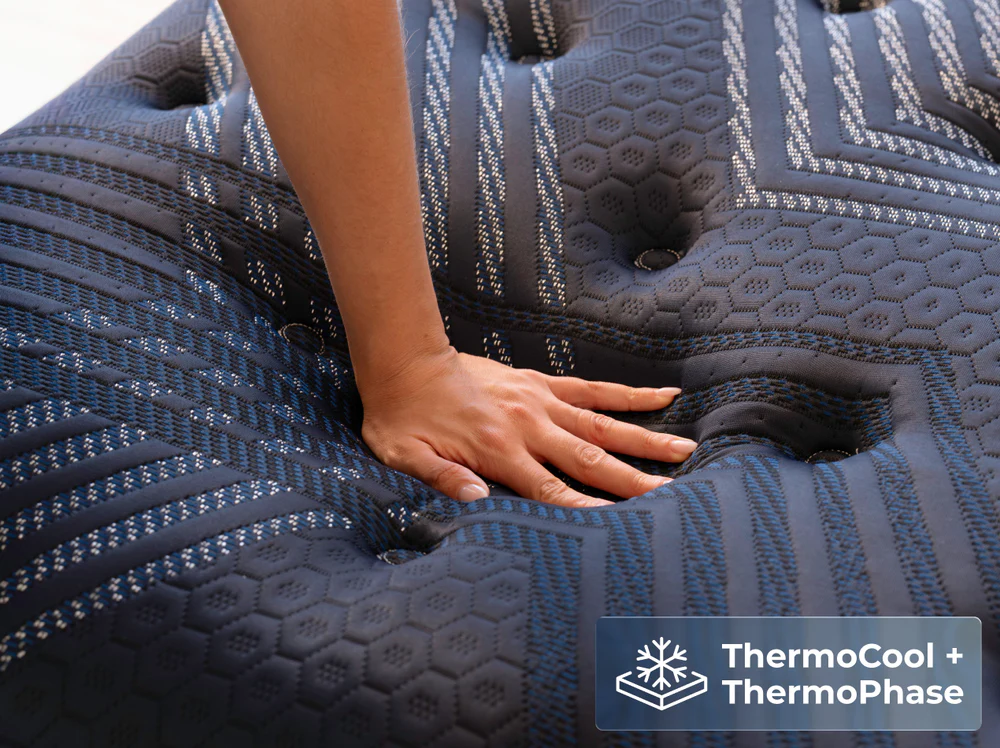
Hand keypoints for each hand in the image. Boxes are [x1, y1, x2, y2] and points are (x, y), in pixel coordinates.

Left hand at [358, 347, 696, 507]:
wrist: (405, 360)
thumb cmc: (403, 417)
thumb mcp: (406, 456)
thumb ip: (443, 479)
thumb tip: (479, 503)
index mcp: (499, 450)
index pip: (551, 490)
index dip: (585, 511)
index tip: (622, 527)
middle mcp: (528, 426)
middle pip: (590, 459)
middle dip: (632, 480)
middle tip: (672, 494)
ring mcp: (540, 402)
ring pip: (602, 424)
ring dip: (644, 438)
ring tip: (685, 449)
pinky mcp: (542, 383)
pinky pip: (591, 390)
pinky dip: (627, 394)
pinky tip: (662, 395)